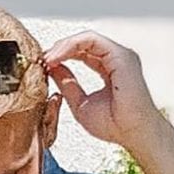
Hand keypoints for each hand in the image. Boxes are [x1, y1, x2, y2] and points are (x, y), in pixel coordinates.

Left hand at [42, 31, 159, 151]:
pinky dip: (71, 46)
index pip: (82, 52)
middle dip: (59, 49)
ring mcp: (120, 55)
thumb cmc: (115, 125)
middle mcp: (116, 58)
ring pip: (86, 38)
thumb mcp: (80, 103)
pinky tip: (57, 57)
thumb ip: (68, 84)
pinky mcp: (120, 55)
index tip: (44, 66)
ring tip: (47, 59)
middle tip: (41, 61)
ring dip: (62, 46)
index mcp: (109, 69)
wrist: (132, 135)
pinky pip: (91, 40)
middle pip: (83, 42)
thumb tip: (53, 69)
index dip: (61, 56)